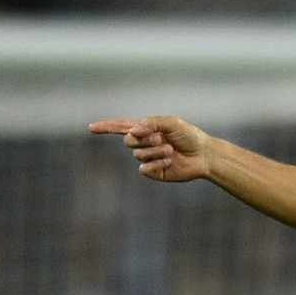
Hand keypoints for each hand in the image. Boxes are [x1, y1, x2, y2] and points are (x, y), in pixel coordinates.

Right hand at [89, 116, 211, 181]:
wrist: (203, 155)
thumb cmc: (189, 136)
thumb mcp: (171, 122)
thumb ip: (151, 122)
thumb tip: (134, 130)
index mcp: (147, 130)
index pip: (121, 127)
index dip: (106, 127)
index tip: (91, 127)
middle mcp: (145, 144)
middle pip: (128, 141)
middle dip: (144, 139)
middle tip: (161, 139)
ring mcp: (148, 159)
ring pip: (138, 155)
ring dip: (155, 151)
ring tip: (171, 151)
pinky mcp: (154, 172)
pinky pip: (144, 168)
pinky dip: (156, 163)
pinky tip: (169, 161)